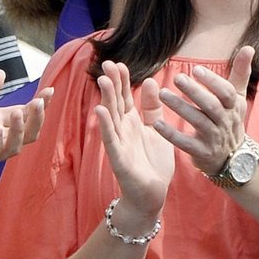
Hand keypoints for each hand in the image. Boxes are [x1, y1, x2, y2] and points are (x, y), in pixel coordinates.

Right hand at [93, 62, 173, 223]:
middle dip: (112, 84)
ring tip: (103, 80)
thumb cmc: (152, 164)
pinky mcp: (119, 159)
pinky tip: (100, 111)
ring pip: (111, 118)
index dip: (122, 80)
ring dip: (107, 99)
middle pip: (115, 103)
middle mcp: (122, 131)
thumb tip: (150, 81)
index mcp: (132, 123)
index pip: (124, 97)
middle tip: (107, 64)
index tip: (118, 63)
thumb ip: (152, 108)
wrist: (152, 195)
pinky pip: (111, 140)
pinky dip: (106, 126)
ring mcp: (118, 144)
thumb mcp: (157, 129)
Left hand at [156, 45, 253, 176]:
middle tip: (177, 77)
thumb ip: (240, 73)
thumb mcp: (237, 97)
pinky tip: (157, 123)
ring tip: (162, 94)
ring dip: (180, 108)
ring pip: (198, 122)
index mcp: (234, 106)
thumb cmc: (230, 120)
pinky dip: (171, 134)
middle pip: (212, 106)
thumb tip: (249, 47)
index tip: (196, 69)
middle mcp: (225, 122)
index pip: (226, 92)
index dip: (212, 81)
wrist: (232, 159)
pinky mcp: (202, 153)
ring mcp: (214, 139)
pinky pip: (185, 143)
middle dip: (195, 92)